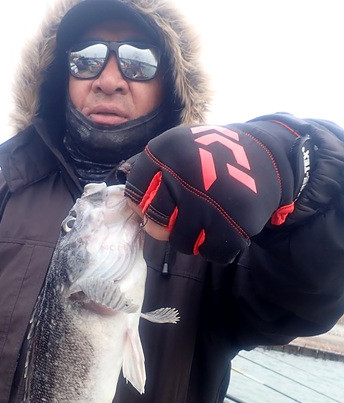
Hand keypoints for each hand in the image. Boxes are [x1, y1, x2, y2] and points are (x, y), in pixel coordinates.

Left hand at [122, 117, 311, 262]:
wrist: (268, 157)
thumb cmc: (212, 159)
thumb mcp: (178, 149)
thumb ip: (149, 174)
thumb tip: (134, 211)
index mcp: (168, 150)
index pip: (135, 194)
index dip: (144, 204)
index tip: (161, 201)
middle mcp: (187, 172)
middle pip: (155, 223)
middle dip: (166, 225)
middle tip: (184, 214)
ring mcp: (211, 200)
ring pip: (181, 243)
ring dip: (193, 238)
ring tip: (208, 219)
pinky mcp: (236, 222)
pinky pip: (212, 254)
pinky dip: (218, 248)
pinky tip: (225, 227)